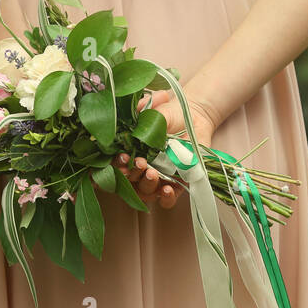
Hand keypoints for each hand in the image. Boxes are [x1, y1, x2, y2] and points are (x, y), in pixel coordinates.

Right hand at [113, 90, 220, 208]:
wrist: (194, 118)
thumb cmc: (170, 114)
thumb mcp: (157, 108)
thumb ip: (146, 106)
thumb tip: (139, 107)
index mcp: (129, 152)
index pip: (115, 165)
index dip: (113, 166)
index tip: (120, 158)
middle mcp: (140, 168)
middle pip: (128, 181)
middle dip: (131, 173)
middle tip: (139, 163)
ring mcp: (157, 178)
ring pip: (144, 192)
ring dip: (146, 184)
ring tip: (152, 173)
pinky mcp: (175, 185)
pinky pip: (167, 201)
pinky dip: (165, 198)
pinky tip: (166, 189)